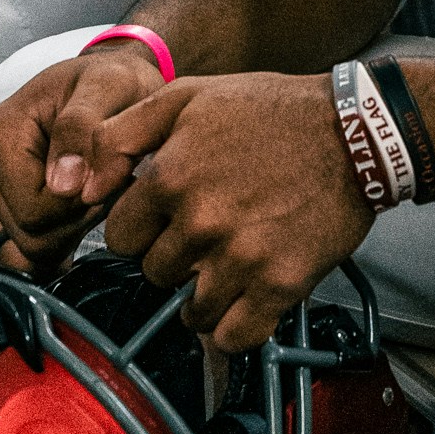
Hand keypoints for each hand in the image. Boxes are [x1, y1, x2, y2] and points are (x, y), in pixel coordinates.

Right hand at [0, 44, 168, 261]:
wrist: (113, 84)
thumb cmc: (114, 82)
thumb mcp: (111, 87)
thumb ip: (84, 128)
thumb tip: (63, 186)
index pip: (32, 212)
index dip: (78, 204)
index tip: (105, 170)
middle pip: (29, 238)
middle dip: (77, 219)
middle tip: (105, 180)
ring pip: (30, 250)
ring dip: (74, 227)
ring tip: (95, 187)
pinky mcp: (5, 206)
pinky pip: (28, 253)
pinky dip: (62, 238)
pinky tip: (84, 209)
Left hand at [94, 73, 376, 351]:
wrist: (353, 130)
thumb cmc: (271, 110)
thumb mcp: (186, 97)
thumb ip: (121, 135)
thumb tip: (81, 186)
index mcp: (170, 177)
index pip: (122, 237)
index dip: (143, 228)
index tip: (166, 219)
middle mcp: (200, 222)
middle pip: (155, 273)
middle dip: (174, 257)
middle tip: (208, 233)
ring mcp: (241, 258)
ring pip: (191, 310)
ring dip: (204, 294)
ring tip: (230, 263)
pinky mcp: (281, 284)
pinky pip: (235, 335)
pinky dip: (235, 326)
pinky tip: (246, 298)